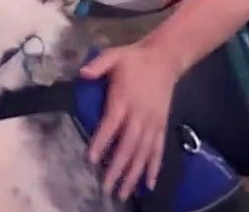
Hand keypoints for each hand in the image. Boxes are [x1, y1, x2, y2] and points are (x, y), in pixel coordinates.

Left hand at [80, 39, 182, 200]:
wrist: (165, 58)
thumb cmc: (135, 59)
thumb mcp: (114, 55)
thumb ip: (98, 65)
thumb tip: (83, 74)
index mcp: (124, 99)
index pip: (111, 123)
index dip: (102, 141)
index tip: (92, 159)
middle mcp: (139, 115)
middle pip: (128, 145)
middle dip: (117, 168)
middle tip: (107, 188)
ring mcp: (153, 122)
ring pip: (143, 153)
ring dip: (134, 174)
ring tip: (125, 193)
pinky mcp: (161, 126)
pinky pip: (158, 150)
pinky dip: (154, 168)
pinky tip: (149, 185)